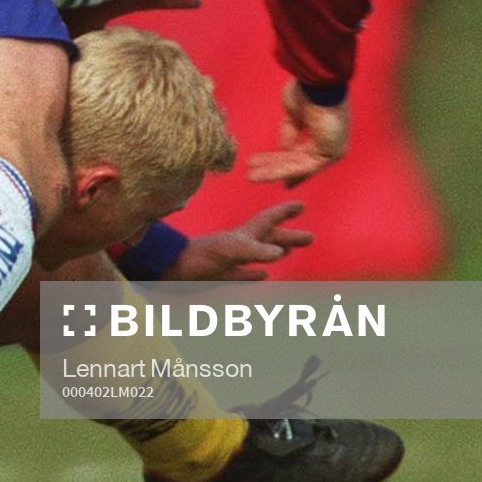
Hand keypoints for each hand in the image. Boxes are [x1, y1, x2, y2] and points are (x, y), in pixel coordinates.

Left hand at [162, 201, 313, 280]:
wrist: (170, 270)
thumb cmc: (198, 258)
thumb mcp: (229, 251)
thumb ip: (254, 250)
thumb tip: (280, 252)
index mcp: (243, 235)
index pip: (268, 220)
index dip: (284, 212)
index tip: (301, 205)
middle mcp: (239, 244)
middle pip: (269, 238)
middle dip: (289, 236)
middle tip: (310, 238)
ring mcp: (230, 259)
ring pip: (260, 254)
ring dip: (276, 252)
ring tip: (290, 252)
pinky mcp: (221, 275)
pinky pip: (244, 273)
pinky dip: (256, 273)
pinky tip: (264, 276)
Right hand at [246, 80, 348, 185]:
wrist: (318, 86)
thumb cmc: (307, 92)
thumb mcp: (292, 114)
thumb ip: (289, 133)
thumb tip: (284, 151)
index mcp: (321, 129)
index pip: (301, 150)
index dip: (283, 160)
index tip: (265, 167)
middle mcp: (328, 140)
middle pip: (297, 160)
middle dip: (274, 167)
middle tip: (253, 175)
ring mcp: (331, 148)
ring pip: (297, 166)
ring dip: (273, 172)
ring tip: (250, 177)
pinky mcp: (331, 154)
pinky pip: (303, 167)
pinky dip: (281, 171)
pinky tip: (262, 173)